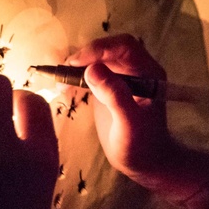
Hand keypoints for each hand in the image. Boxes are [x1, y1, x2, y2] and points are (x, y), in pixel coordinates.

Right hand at [70, 35, 178, 180]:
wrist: (144, 162)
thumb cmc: (142, 146)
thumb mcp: (129, 124)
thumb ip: (115, 96)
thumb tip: (92, 69)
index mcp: (148, 72)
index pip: (124, 46)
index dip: (100, 49)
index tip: (77, 62)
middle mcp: (136, 69)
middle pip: (108, 49)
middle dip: (85, 56)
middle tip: (64, 71)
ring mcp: (122, 77)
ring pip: (97, 58)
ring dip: (77, 66)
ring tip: (60, 81)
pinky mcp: (109, 86)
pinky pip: (91, 72)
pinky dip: (75, 76)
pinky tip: (63, 88)